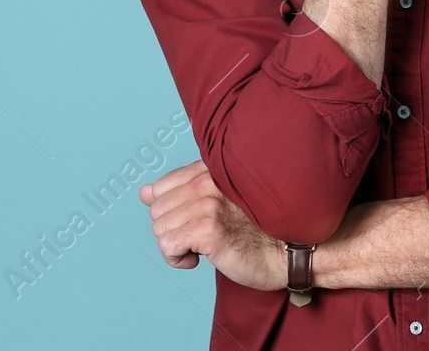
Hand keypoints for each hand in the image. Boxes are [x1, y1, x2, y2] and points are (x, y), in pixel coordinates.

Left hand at [139, 160, 285, 291]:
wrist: (284, 252)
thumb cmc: (255, 228)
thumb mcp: (216, 201)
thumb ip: (180, 191)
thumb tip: (144, 192)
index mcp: (210, 169)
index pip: (160, 188)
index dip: (172, 211)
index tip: (193, 220)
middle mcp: (208, 181)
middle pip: (156, 210)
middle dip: (173, 229)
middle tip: (199, 236)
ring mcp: (208, 204)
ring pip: (159, 229)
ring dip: (177, 246)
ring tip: (202, 247)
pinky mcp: (209, 230)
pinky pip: (167, 246)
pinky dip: (177, 259)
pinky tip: (199, 258)